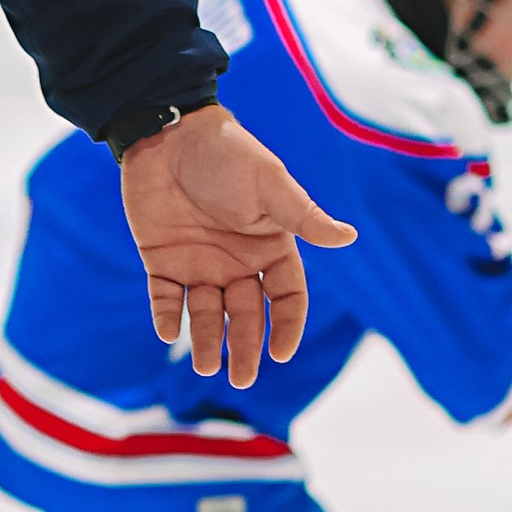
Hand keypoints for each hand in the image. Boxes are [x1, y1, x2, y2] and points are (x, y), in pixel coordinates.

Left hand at [118, 104, 355, 385]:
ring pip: (207, 315)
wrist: (169, 132)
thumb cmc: (228, 155)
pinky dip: (167, 316)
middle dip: (246, 347)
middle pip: (247, 315)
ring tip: (206, 368)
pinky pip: (165, 297)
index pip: (287, 296)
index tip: (282, 352)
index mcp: (270, 246)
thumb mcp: (270, 186)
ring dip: (208, 341)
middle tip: (241, 379)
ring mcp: (199, 263)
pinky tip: (169, 333)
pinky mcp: (162, 259)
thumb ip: (304, 218)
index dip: (287, 325)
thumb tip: (349, 238)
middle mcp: (237, 262)